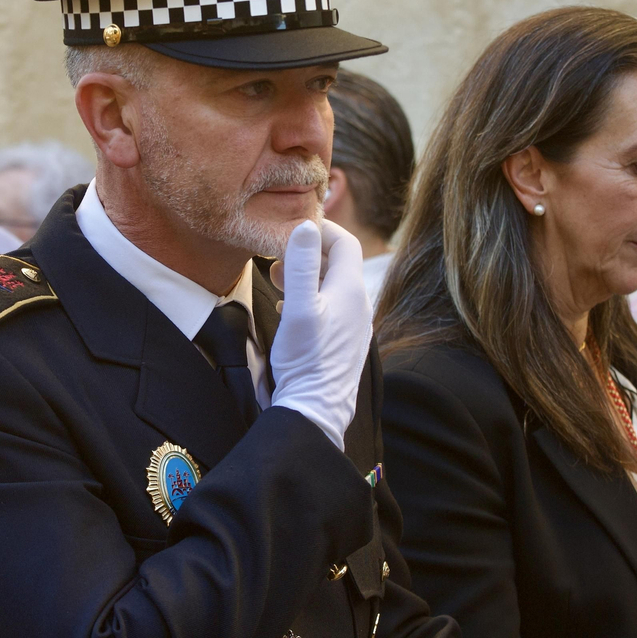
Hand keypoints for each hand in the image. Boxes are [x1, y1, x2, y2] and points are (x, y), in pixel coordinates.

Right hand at [268, 220, 370, 449]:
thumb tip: (305, 225)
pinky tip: (288, 309)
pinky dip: (311, 298)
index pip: (345, 242)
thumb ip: (302, 265)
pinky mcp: (346, 342)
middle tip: (277, 255)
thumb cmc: (305, 360)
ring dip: (308, 276)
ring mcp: (355, 325)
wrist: (315, 412)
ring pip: (333, 286)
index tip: (293, 228)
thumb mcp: (297, 308)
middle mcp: (359, 305)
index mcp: (351, 291)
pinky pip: (332, 308)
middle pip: (340, 263)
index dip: (321, 229)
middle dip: (309, 253)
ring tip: (277, 279)